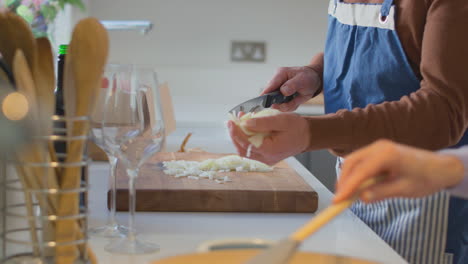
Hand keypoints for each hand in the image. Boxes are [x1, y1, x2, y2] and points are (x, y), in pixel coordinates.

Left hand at [227, 112, 309, 164]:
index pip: (246, 144)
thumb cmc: (297, 128)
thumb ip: (263, 122)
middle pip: (242, 149)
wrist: (307, 136)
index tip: (231, 122)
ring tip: (238, 122)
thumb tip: (245, 123)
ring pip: (244, 151)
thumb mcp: (281, 120)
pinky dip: (245, 140)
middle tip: (232, 121)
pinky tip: (246, 128)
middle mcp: (266, 158)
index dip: (236, 133)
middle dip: (234, 135)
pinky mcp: (265, 157)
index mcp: (270, 150)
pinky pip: (250, 150)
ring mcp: (265, 160)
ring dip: (239, 137)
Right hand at [263, 54, 321, 111]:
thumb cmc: (308, 77)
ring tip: (297, 99)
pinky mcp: (282, 98)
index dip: (265, 96)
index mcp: (280, 74)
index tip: (264, 104)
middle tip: (293, 101)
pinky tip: (296, 100)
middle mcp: (277, 83)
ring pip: (278, 105)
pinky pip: (284, 107)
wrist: (314, 80)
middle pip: (272, 99)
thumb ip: (292, 85)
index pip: (269, 86)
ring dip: (288, 105)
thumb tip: (282, 92)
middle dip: (282, 103)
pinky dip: (291, 106)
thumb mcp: (302, 79)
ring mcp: (278, 91)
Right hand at [333, 140, 463, 203]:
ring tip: (347, 195)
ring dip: (348, 178)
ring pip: (353, 161)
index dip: (347, 187)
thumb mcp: (405, 189)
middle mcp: (379, 147)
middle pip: (351, 163)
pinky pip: (360, 162)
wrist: (441, 167)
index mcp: (387, 154)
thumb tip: (362, 198)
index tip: (337, 200)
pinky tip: (357, 187)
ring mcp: (377, 147)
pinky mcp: (377, 151)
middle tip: (339, 200)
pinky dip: (355, 174)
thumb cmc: (427, 177)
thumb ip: (382, 192)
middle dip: (343, 181)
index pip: (360, 171)